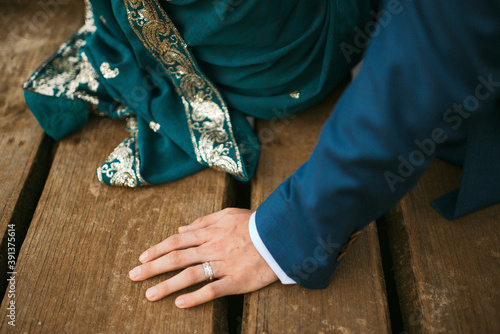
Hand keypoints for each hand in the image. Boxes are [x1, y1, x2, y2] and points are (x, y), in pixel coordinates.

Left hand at [128, 208, 277, 307]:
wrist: (280, 235)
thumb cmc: (253, 223)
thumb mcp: (227, 214)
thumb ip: (203, 222)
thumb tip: (181, 229)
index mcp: (209, 232)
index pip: (177, 241)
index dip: (158, 249)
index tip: (142, 257)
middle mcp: (212, 248)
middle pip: (177, 258)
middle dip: (153, 267)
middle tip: (133, 276)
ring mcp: (224, 265)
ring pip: (190, 275)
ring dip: (167, 285)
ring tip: (149, 295)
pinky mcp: (237, 281)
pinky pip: (213, 290)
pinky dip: (196, 298)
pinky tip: (180, 304)